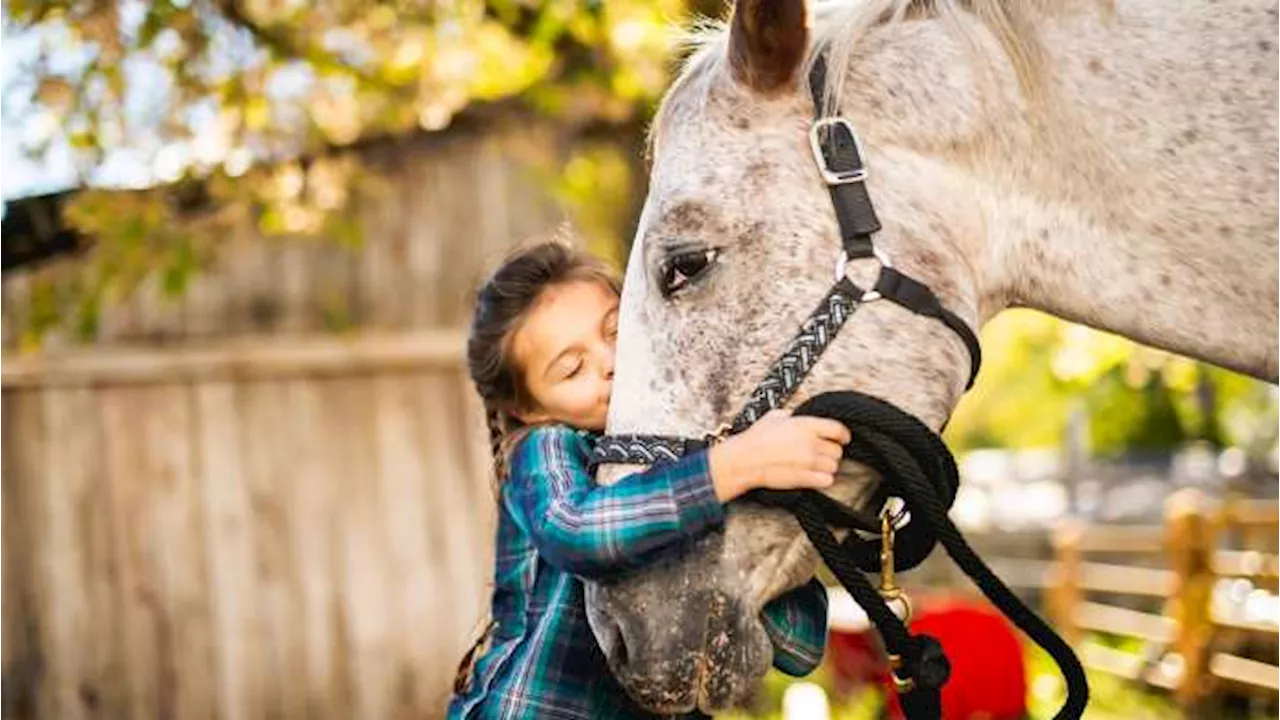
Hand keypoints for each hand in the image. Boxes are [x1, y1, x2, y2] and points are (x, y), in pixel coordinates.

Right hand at [708, 409, 850, 502]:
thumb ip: (792, 416)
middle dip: (831, 452)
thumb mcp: (774, 416)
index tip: (842, 438)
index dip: (843, 435)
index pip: (838, 429)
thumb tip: (796, 417)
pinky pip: (827, 480)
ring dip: (827, 466)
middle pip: (837, 450)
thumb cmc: (755, 439)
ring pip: (834, 466)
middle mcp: (811, 443)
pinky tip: (815, 476)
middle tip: (822, 453)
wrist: (744, 460)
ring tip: (816, 465)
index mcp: (806, 425)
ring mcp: (809, 462)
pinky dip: (824, 479)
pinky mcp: (805, 478)